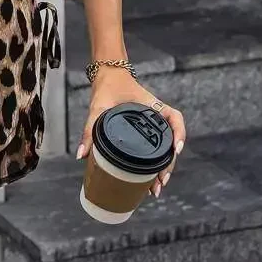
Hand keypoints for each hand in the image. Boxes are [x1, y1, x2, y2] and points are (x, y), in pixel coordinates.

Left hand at [75, 66, 185, 197]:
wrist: (107, 75)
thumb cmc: (107, 87)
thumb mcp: (98, 108)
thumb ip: (89, 130)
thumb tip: (81, 155)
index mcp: (151, 106)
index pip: (174, 117)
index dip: (179, 133)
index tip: (176, 150)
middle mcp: (156, 115)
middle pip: (171, 140)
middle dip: (169, 163)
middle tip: (161, 181)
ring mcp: (152, 123)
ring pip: (165, 146)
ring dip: (164, 166)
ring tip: (157, 186)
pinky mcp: (145, 129)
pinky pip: (156, 145)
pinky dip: (156, 161)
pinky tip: (151, 177)